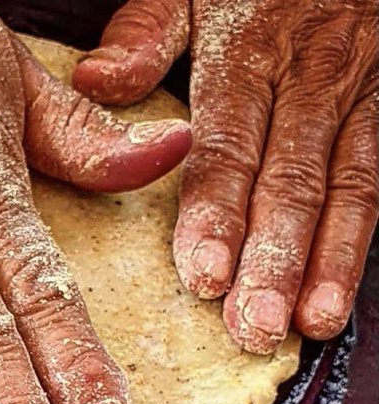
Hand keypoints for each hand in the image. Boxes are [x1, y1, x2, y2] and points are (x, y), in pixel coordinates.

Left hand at [73, 0, 378, 353]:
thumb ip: (145, 35)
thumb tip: (95, 78)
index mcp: (247, 54)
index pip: (229, 147)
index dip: (218, 215)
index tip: (205, 276)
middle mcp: (309, 80)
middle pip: (292, 183)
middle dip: (274, 261)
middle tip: (254, 327)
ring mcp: (356, 96)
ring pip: (347, 189)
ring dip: (327, 264)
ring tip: (309, 326)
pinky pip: (375, 180)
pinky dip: (356, 246)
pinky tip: (334, 299)